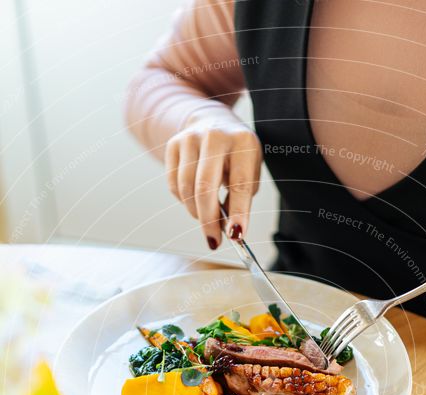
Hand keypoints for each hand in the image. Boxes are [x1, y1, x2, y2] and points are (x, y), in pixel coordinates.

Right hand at [164, 112, 262, 249]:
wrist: (213, 121)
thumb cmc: (236, 154)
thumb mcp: (249, 170)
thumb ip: (241, 198)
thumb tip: (228, 229)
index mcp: (242, 142)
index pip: (240, 184)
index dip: (238, 213)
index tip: (236, 236)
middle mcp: (215, 137)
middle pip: (205, 188)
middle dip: (209, 220)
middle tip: (213, 240)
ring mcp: (190, 138)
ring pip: (186, 190)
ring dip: (196, 212)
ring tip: (207, 218)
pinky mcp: (173, 144)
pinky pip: (174, 185)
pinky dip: (184, 201)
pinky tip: (195, 200)